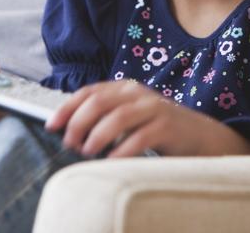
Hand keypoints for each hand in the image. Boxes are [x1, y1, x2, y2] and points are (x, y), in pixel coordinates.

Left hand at [45, 80, 249, 157]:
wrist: (198, 136)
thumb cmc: (157, 128)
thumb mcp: (129, 116)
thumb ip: (105, 116)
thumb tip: (68, 129)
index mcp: (125, 88)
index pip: (89, 92)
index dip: (67, 108)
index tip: (51, 126)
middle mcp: (138, 93)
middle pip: (99, 103)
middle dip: (78, 124)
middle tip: (70, 144)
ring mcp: (154, 108)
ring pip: (117, 118)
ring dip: (97, 137)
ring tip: (87, 152)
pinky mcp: (167, 126)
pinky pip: (139, 137)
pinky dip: (121, 151)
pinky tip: (111, 162)